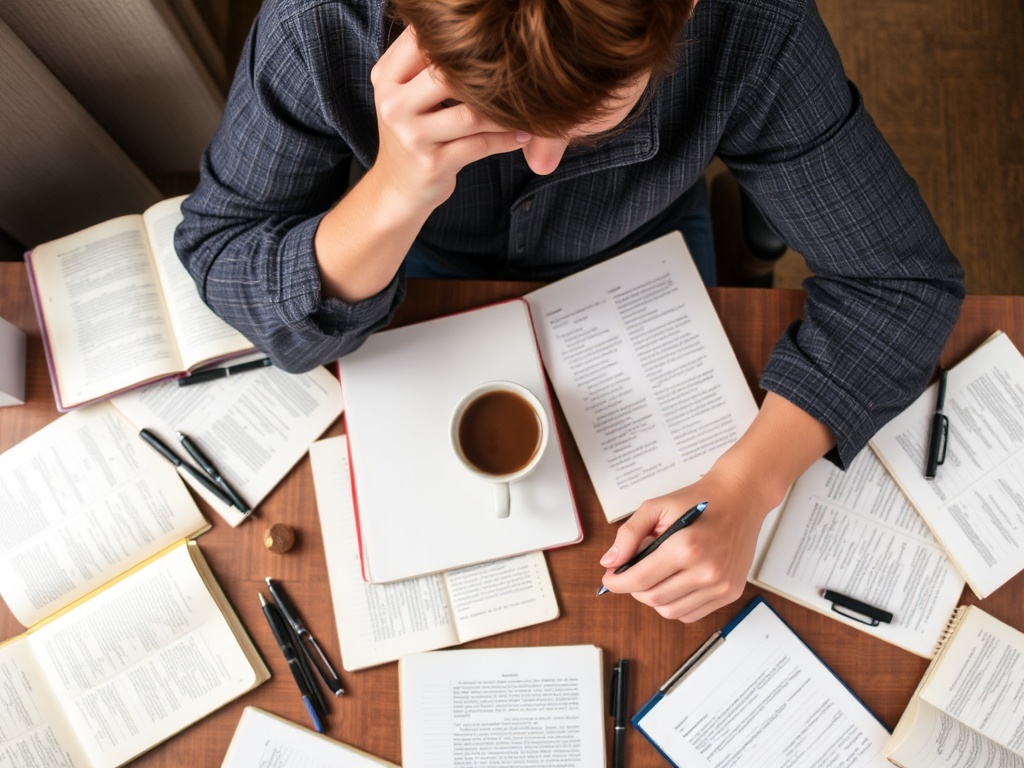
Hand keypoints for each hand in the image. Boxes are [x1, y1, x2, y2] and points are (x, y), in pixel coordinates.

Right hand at [367, 26, 528, 213]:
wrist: (397, 189)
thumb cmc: (413, 133)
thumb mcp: (405, 95)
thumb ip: (426, 63)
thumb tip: (468, 25)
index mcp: (387, 79)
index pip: (422, 41)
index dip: (458, 37)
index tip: (491, 38)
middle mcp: (395, 104)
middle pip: (449, 74)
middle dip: (488, 75)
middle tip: (520, 71)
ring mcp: (412, 136)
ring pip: (471, 113)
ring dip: (504, 111)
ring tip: (527, 106)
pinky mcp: (433, 163)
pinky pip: (481, 144)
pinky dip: (507, 139)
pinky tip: (521, 134)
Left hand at [598, 392, 836, 622]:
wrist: (740, 498)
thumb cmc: (698, 500)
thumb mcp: (656, 507)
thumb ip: (629, 534)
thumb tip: (609, 562)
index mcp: (685, 547)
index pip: (640, 579)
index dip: (617, 582)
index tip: (608, 579)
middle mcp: (706, 571)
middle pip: (653, 598)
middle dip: (633, 588)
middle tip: (631, 572)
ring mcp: (721, 585)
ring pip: (671, 611)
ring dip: (654, 598)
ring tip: (654, 576)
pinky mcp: (730, 592)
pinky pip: (692, 614)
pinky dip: (675, 604)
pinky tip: (673, 584)